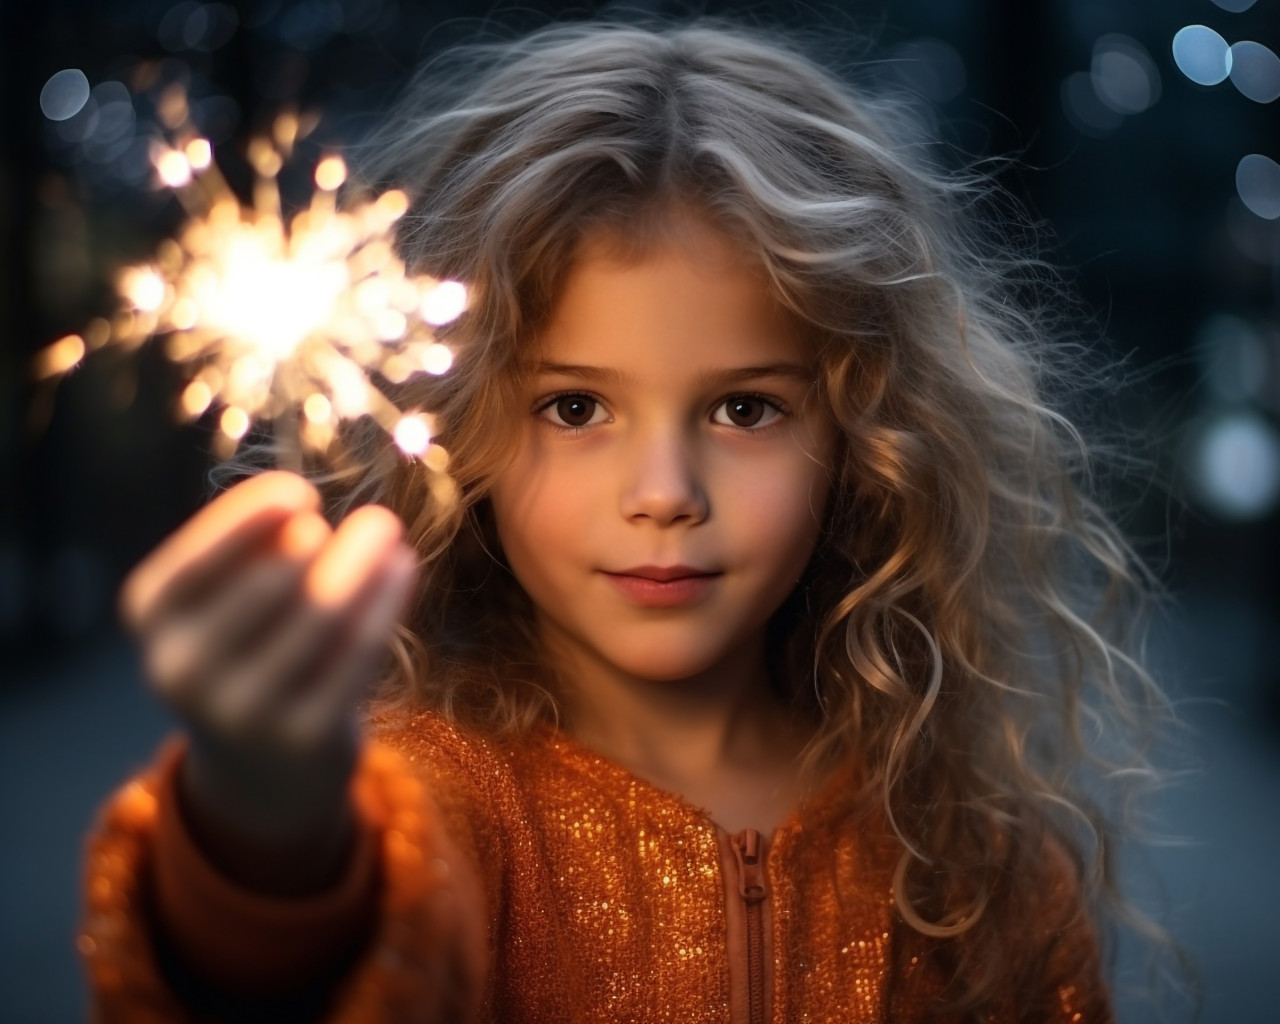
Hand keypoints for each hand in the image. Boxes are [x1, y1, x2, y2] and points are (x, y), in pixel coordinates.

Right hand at [120, 471, 417, 891]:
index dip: (252, 516)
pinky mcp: (302, 736)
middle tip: (377, 520)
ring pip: (322, 613)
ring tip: (389, 533)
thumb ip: (252, 550)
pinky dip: (386, 600)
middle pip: (273, 580)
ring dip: (367, 562)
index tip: (303, 494)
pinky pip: (357, 650)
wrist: (262, 767)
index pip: (197, 555)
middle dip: (332, 540)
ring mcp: (241, 709)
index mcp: (151, 617)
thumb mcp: (224, 597)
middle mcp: (181, 668)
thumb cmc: (247, 648)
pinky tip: (403, 567)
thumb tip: (302, 513)